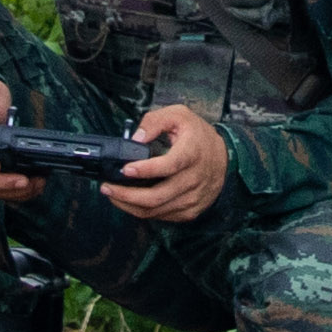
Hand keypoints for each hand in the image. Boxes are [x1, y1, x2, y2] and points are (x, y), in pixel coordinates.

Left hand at [106, 104, 229, 224]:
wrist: (225, 158)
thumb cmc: (198, 136)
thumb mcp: (179, 115)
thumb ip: (155, 121)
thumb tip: (135, 138)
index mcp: (191, 154)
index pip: (168, 166)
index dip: (145, 170)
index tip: (125, 169)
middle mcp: (193, 180)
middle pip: (156, 196)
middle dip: (126, 195)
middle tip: (106, 187)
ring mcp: (192, 198)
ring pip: (155, 210)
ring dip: (129, 205)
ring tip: (112, 195)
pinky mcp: (190, 210)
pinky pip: (162, 216)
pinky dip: (142, 211)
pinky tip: (130, 201)